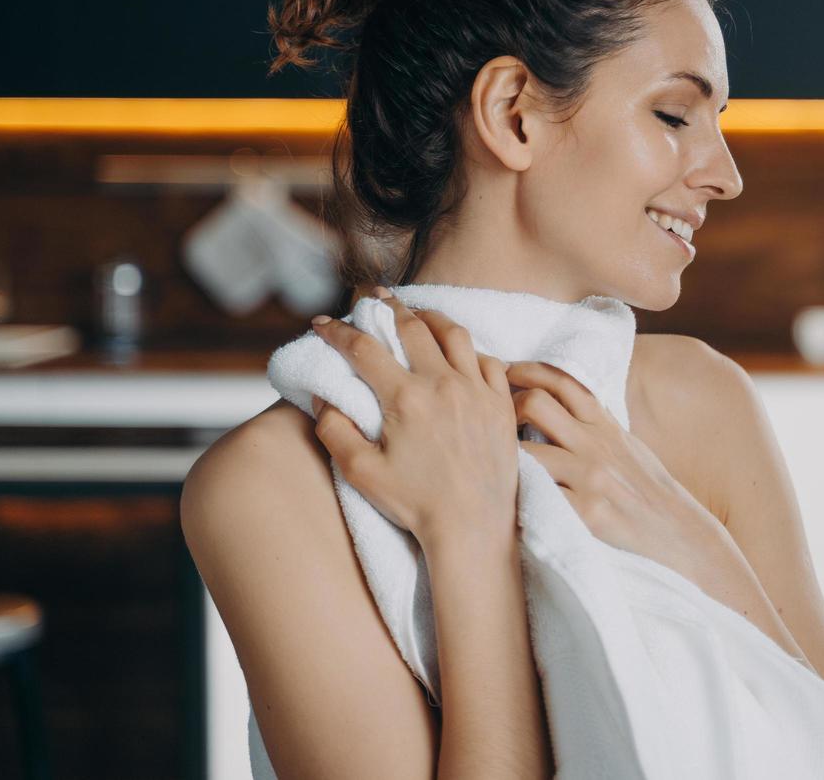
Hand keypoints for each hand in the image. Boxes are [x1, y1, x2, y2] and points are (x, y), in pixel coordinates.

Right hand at [307, 289, 520, 547]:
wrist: (473, 526)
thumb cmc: (415, 505)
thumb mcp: (360, 472)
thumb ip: (334, 429)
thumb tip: (322, 396)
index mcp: (405, 399)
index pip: (364, 348)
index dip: (338, 331)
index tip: (323, 323)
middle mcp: (443, 385)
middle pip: (412, 327)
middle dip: (387, 307)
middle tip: (374, 297)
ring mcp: (477, 391)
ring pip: (454, 334)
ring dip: (432, 318)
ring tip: (417, 314)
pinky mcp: (501, 404)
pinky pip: (488, 360)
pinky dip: (470, 349)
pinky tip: (459, 351)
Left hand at [507, 360, 727, 579]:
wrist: (681, 536)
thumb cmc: (650, 494)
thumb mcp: (628, 448)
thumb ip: (596, 426)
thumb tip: (559, 407)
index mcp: (606, 426)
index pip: (561, 381)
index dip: (526, 370)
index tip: (503, 373)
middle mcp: (596, 446)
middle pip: (536, 403)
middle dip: (505, 408)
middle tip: (488, 423)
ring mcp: (591, 479)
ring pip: (527, 451)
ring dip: (503, 457)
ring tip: (491, 467)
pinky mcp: (586, 514)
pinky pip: (537, 495)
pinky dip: (517, 496)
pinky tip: (506, 502)